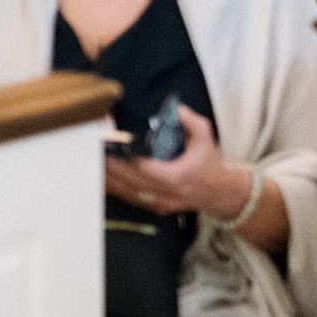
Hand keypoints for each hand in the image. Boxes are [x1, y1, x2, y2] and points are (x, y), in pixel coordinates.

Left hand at [105, 107, 247, 218]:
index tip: (112, 146)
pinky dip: (117, 189)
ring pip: (126, 193)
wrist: (221, 192)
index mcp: (177, 176)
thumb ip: (192, 121)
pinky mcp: (156, 208)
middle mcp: (167, 193)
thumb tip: (176, 109)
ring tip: (96, 165)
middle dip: (110, 167)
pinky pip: (131, 199)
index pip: (144, 168)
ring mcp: (160, 203)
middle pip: (129, 181)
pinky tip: (106, 179)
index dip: (125, 158)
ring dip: (109, 179)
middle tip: (96, 153)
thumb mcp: (206, 138)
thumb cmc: (211, 164)